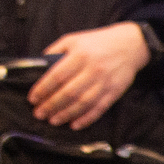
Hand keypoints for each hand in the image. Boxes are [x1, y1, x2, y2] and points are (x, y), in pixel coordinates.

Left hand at [29, 23, 149, 129]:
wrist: (129, 45)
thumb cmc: (98, 43)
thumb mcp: (74, 40)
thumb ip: (56, 51)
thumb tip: (39, 67)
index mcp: (80, 55)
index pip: (57, 76)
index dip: (43, 89)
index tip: (33, 98)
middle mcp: (92, 70)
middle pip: (68, 92)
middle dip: (51, 105)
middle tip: (39, 113)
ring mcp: (104, 83)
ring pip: (82, 103)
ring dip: (66, 114)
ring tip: (53, 120)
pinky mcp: (114, 92)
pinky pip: (99, 109)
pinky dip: (86, 119)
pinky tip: (74, 124)